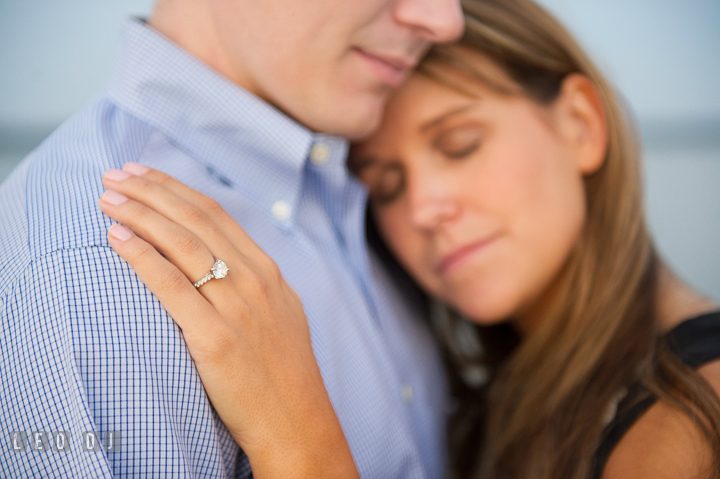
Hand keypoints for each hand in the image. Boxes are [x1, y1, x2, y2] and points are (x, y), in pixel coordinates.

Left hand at [99, 163, 358, 478]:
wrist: (296, 420)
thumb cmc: (283, 371)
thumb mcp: (280, 312)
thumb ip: (253, 281)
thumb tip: (220, 256)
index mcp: (267, 272)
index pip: (216, 214)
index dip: (175, 189)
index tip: (144, 174)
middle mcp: (253, 281)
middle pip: (196, 221)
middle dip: (151, 191)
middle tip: (115, 174)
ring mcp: (236, 308)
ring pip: (182, 245)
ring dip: (140, 214)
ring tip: (107, 197)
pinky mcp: (215, 339)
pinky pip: (171, 287)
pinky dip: (141, 257)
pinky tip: (116, 238)